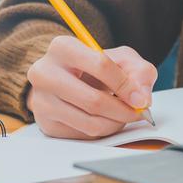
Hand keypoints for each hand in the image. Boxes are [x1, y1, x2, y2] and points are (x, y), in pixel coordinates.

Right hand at [25, 36, 157, 138]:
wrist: (65, 78)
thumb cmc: (93, 67)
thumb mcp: (119, 58)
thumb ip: (138, 71)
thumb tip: (141, 97)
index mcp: (62, 47)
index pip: (101, 65)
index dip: (126, 85)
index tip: (140, 98)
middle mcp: (44, 73)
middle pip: (94, 100)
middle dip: (123, 111)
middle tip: (136, 113)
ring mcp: (41, 100)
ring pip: (90, 122)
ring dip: (115, 123)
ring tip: (122, 116)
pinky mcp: (45, 123)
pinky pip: (83, 134)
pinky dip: (102, 130)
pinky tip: (105, 119)